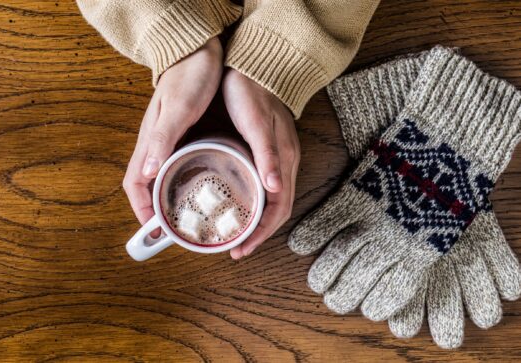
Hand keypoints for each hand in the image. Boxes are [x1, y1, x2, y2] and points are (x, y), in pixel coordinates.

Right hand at [123, 38, 222, 225]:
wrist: (196, 51)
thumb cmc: (189, 77)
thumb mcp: (179, 108)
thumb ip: (163, 138)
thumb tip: (148, 171)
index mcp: (150, 141)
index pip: (135, 184)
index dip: (141, 209)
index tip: (152, 230)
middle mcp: (155, 145)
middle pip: (146, 186)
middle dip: (154, 211)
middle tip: (173, 231)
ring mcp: (167, 140)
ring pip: (160, 177)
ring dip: (167, 199)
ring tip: (185, 217)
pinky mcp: (181, 135)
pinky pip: (175, 165)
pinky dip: (181, 182)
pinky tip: (197, 188)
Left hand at [222, 69, 300, 258]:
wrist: (257, 66)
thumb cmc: (251, 93)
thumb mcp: (256, 123)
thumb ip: (267, 155)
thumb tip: (275, 189)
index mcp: (284, 161)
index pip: (278, 209)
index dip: (261, 232)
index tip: (241, 248)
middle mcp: (286, 164)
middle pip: (277, 211)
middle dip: (259, 234)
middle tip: (236, 248)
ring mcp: (280, 159)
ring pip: (273, 202)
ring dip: (258, 223)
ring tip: (238, 235)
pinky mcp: (271, 153)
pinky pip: (268, 188)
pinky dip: (257, 205)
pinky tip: (243, 206)